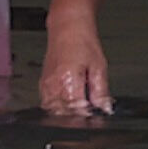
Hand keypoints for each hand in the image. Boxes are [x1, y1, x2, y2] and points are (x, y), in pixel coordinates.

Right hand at [37, 7, 114, 121]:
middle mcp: (54, 85)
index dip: (87, 118)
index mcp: (69, 80)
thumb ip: (101, 92)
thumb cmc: (83, 42)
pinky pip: (48, 105)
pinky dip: (59, 110)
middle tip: (89, 119)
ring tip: (80, 113)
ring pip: (54, 112)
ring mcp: (46, 86)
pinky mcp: (43, 86)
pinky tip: (69, 108)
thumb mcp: (100, 67)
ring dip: (67, 116)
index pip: (76, 111)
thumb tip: (105, 109)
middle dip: (77, 120)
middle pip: (64, 114)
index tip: (95, 120)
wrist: (68, 28)